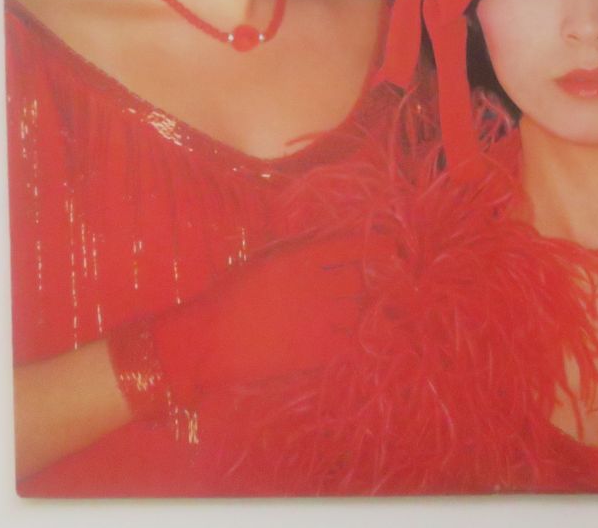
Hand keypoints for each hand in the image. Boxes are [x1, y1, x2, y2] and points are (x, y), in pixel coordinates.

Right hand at [148, 234, 374, 405]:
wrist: (207, 340)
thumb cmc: (228, 296)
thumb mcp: (262, 261)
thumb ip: (296, 252)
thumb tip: (327, 244)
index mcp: (298, 260)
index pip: (350, 247)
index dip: (376, 247)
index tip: (390, 248)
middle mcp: (313, 287)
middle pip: (358, 281)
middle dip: (362, 284)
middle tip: (358, 289)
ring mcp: (316, 321)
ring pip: (357, 312)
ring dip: (357, 312)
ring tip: (347, 315)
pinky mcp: (313, 353)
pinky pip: (349, 344)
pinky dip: (353, 340)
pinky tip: (349, 339)